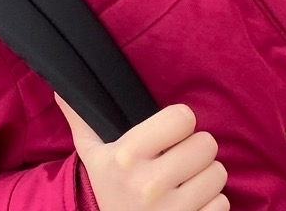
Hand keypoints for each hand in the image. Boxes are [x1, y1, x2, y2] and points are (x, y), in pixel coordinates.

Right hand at [57, 95, 228, 210]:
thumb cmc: (109, 192)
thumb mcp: (92, 157)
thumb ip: (82, 119)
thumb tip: (62, 88)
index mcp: (127, 157)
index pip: (182, 117)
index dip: (180, 123)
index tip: (170, 134)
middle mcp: (149, 184)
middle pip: (206, 143)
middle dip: (195, 150)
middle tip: (179, 160)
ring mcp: (172, 210)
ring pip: (218, 172)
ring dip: (206, 176)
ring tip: (185, 182)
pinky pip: (222, 202)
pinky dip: (211, 204)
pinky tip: (191, 205)